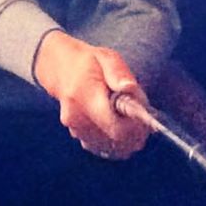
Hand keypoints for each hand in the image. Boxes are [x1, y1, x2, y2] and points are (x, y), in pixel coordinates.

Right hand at [33, 31, 149, 159]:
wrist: (61, 68)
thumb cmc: (89, 62)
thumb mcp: (106, 57)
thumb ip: (118, 73)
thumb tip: (129, 87)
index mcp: (84, 95)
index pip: (115, 127)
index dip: (135, 127)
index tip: (144, 117)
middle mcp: (77, 117)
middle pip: (115, 141)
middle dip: (134, 134)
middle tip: (142, 118)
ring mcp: (75, 128)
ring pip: (111, 147)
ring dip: (126, 137)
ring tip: (129, 117)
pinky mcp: (77, 135)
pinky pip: (103, 146)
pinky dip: (115, 139)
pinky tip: (117, 122)